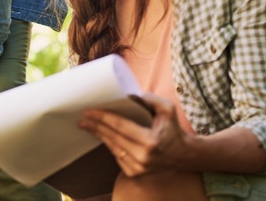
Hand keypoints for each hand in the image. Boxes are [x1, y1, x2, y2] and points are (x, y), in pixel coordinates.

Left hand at [78, 93, 192, 176]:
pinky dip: (109, 144)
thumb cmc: (173, 129)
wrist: (183, 155)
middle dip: (96, 126)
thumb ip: (149, 99)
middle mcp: (143, 157)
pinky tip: (102, 135)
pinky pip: (116, 155)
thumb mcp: (167, 109)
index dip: (103, 118)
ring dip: (99, 135)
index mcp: (150, 141)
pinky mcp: (134, 173)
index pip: (120, 126)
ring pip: (112, 147)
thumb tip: (128, 93)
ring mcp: (138, 168)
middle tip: (82, 118)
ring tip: (87, 125)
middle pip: (112, 137)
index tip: (89, 111)